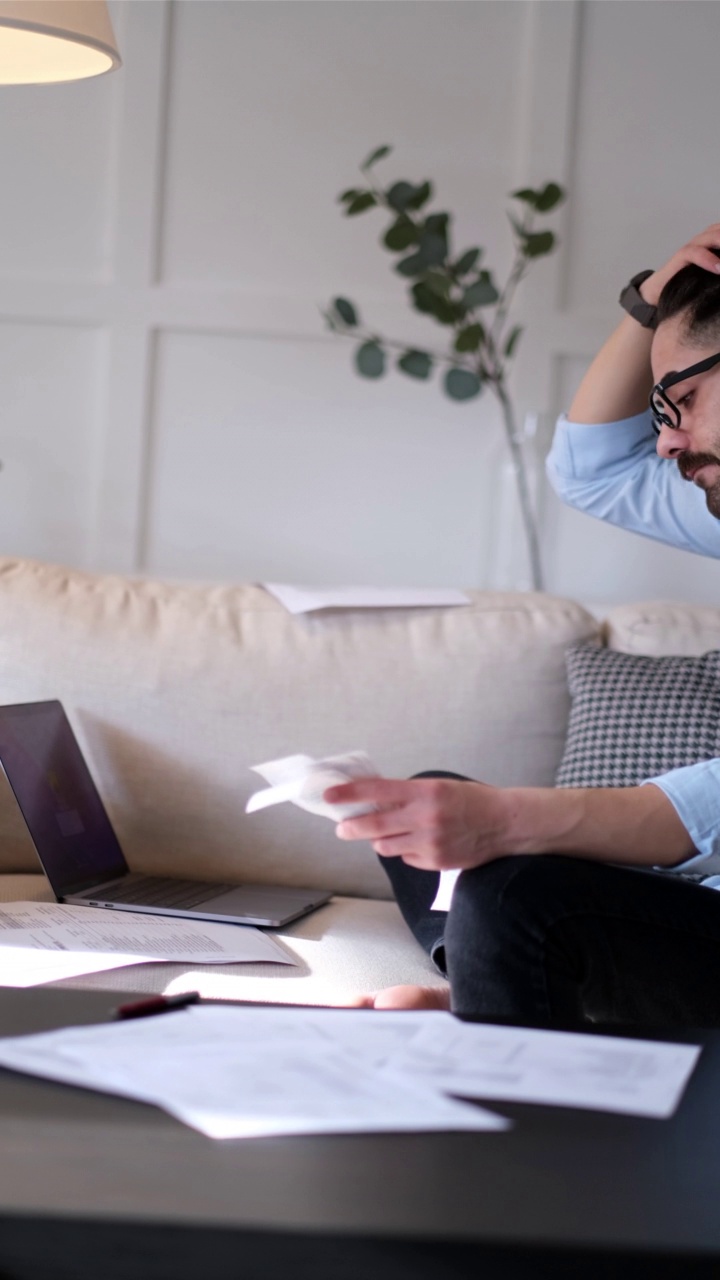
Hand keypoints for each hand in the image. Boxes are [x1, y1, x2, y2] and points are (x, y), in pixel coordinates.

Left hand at [323, 776, 511, 871]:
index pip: (377, 790)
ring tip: (389, 833)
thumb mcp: (438, 787)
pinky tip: (420, 843)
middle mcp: (424, 817)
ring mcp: (429, 842)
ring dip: (381, 840)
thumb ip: (408, 794)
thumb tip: (373, 800)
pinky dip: (406, 851)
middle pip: (373, 825)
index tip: (329, 796)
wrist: (504, 824)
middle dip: (351, 827)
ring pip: (386, 845)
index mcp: (424, 791)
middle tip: (342, 827)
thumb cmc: (470, 801)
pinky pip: (406, 858)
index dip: (349, 793)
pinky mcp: (435, 862)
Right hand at [641, 224, 719, 305]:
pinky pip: (694, 252)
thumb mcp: (715, 277)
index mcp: (717, 241)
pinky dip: (708, 259)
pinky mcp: (680, 256)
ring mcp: (694, 246)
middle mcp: (707, 239)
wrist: (659, 293)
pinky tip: (718, 268)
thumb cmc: (691, 285)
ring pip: (713, 236)